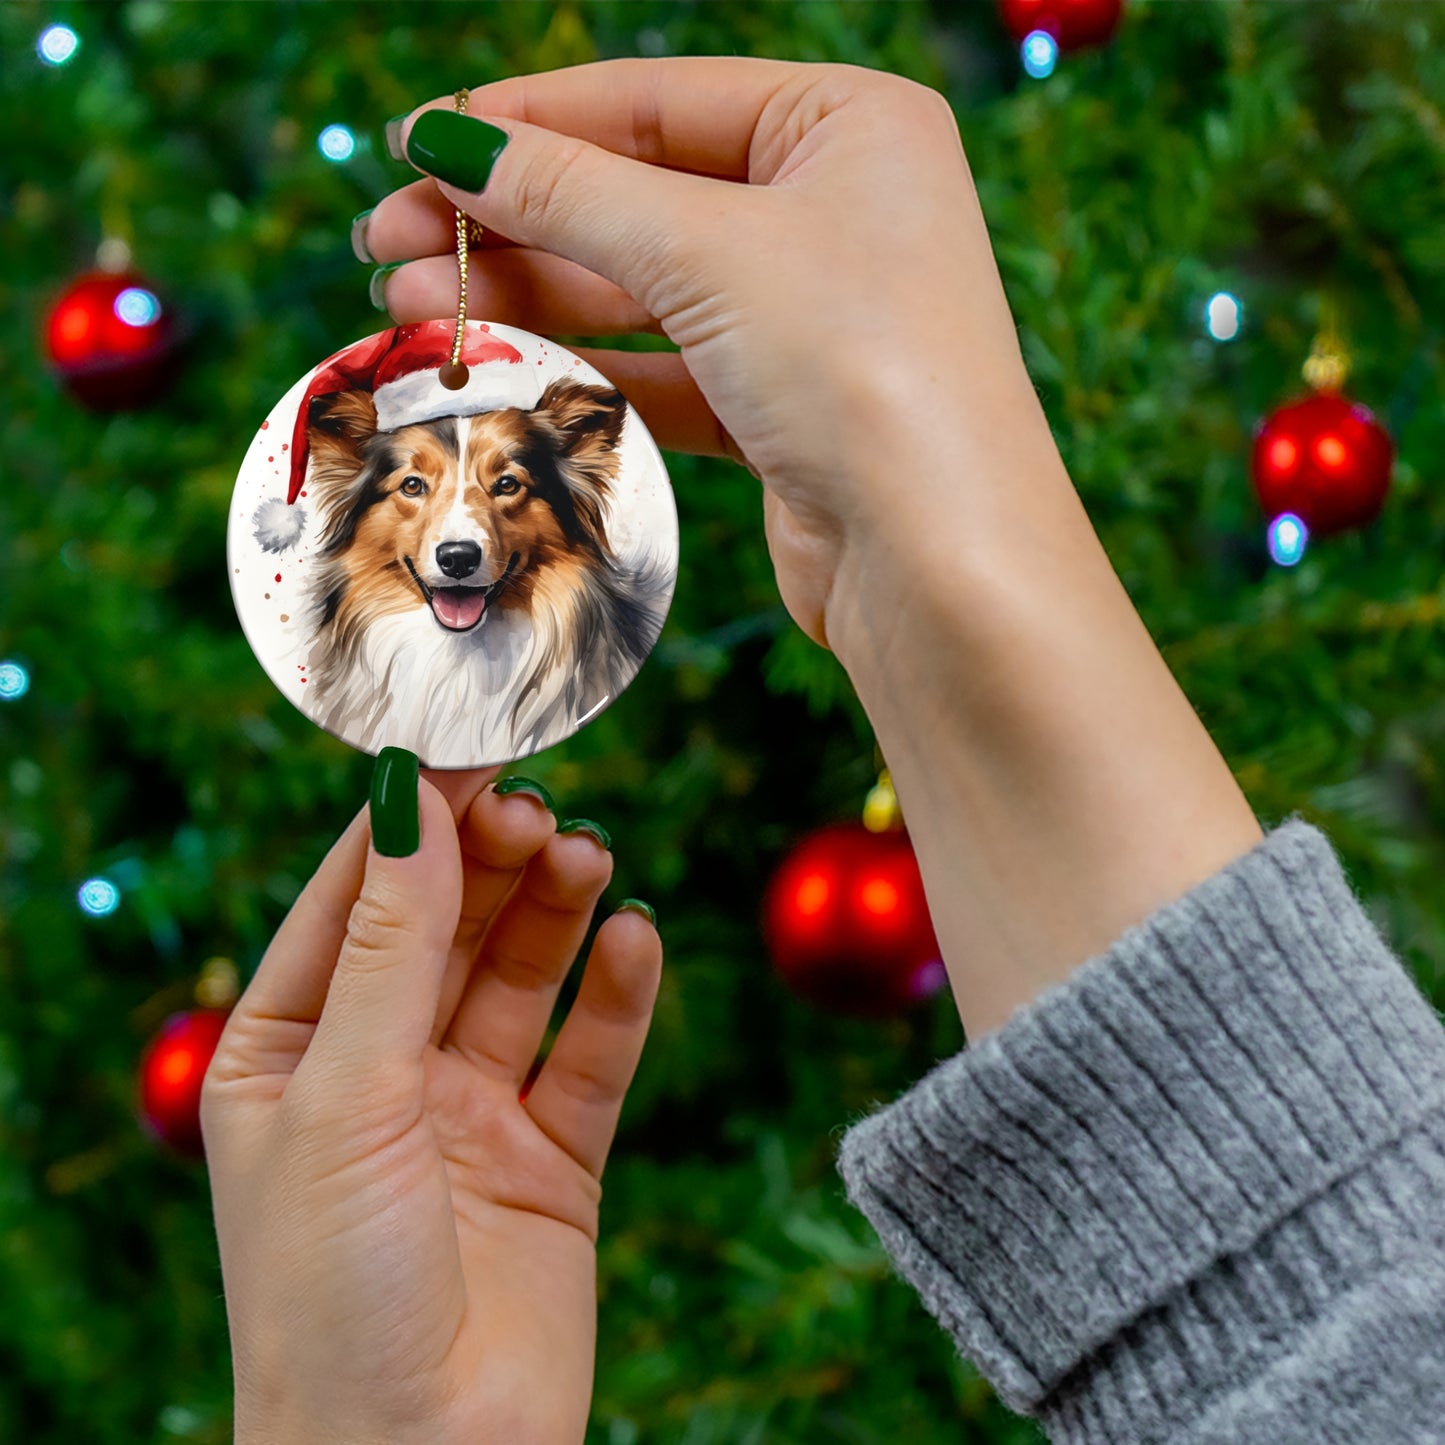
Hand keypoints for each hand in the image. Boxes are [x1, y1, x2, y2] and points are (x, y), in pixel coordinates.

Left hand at [202, 765, 661, 1444]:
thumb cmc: (331, 1293)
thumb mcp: (345, 1094)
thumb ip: (391, 945)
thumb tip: (409, 800)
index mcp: (291, 1052)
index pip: (354, 901)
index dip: (411, 823)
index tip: (469, 748)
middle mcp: (380, 1072)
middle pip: (447, 927)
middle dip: (491, 862)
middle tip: (540, 808)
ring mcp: (469, 1113)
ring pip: (522, 977)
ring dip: (555, 911)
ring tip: (588, 857)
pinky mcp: (552, 1159)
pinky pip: (591, 1055)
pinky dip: (617, 994)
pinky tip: (635, 940)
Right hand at [361, 57, 1048, 656]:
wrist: (939, 561)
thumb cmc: (862, 369)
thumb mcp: (708, 250)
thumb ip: (571, 191)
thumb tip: (450, 141)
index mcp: (847, 125)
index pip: (654, 100)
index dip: (526, 121)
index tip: (416, 143)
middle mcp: (834, 210)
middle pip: (636, 195)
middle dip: (507, 220)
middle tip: (386, 242)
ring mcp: (808, 314)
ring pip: (639, 289)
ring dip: (525, 296)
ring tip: (409, 307)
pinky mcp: (782, 407)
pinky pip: (662, 367)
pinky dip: (581, 367)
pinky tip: (494, 363)